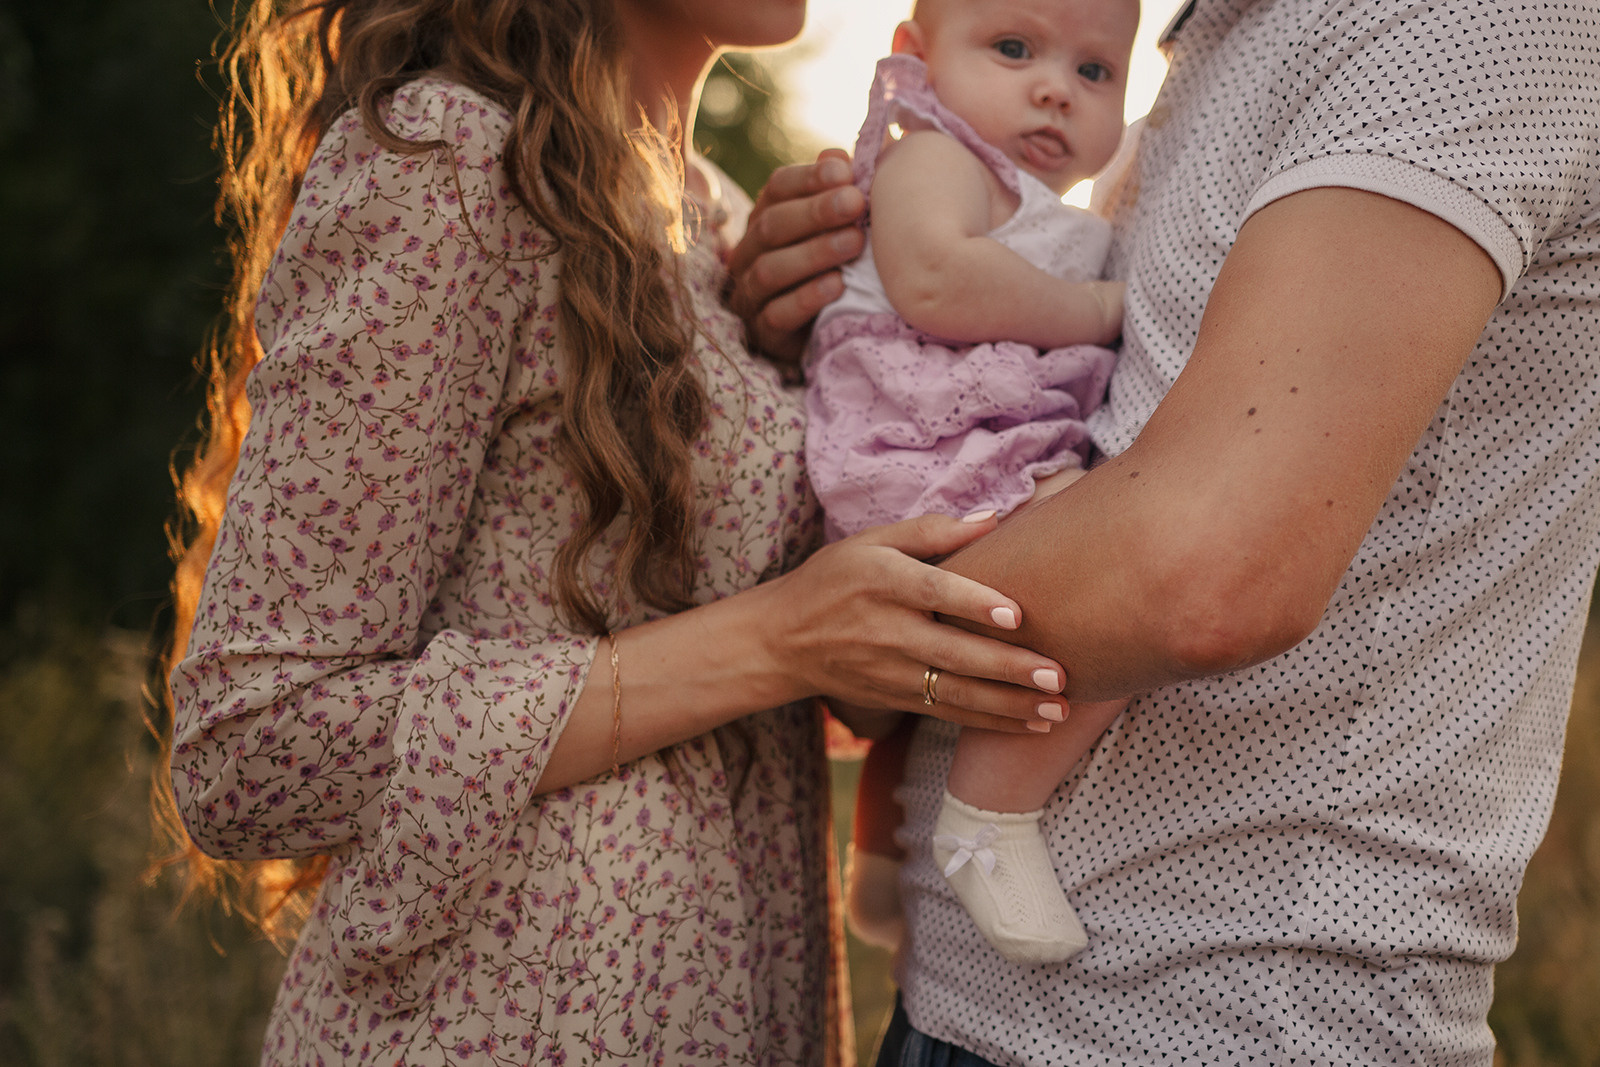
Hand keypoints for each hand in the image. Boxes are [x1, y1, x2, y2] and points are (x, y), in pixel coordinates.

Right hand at [725, 148, 865, 365]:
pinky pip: (777, 314)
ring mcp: (751, 294)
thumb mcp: (835, 227)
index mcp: (765, 218)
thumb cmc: (830, 266)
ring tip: (854, 242)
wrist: (818, 332)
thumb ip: (836, 191)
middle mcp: (749, 253)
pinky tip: (838, 285)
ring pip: (770, 270)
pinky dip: (807, 298)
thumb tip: (839, 155)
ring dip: (814, 253)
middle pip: (772, 226)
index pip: (777, 188)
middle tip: (856, 203)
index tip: (846, 172)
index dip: (809, 178)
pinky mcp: (763, 331)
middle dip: (815, 212)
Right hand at [755, 512, 1067, 733]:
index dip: (973, 603)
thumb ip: (931, 530)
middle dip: (1007, 667)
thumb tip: (994, 518)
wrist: (781, 640)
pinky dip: (992, 722)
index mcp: (881, 581)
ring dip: (1010, 704)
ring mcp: (890, 672)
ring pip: (957, 692)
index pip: (933, 593)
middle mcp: (885, 630)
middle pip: (953, 652)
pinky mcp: (894, 699)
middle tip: (1057, 673)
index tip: (1016, 613)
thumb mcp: (870, 542)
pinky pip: (949, 713)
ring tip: (1056, 709)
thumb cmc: (833, 579)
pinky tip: (1032, 724)